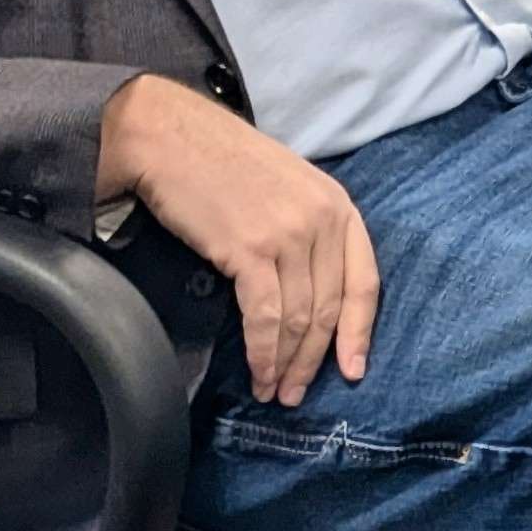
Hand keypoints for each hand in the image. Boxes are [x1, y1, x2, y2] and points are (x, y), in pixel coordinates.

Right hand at [102, 78, 379, 406]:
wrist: (167, 136)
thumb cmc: (218, 162)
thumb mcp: (286, 186)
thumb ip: (309, 230)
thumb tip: (309, 293)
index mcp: (336, 203)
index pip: (365, 281)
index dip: (360, 332)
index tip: (353, 370)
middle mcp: (321, 218)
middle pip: (330, 308)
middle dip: (314, 360)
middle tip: (298, 394)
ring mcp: (289, 233)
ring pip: (299, 319)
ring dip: (285, 364)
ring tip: (273, 391)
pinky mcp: (251, 249)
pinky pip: (266, 318)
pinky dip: (263, 353)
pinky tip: (258, 373)